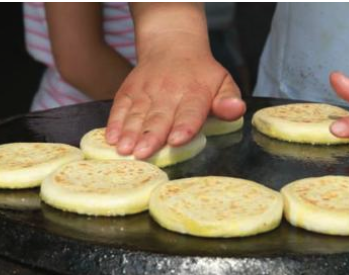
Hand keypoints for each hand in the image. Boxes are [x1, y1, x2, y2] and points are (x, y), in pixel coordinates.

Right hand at [105, 37, 244, 158]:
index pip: (190, 111)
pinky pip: (120, 107)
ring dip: (130, 133)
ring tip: (125, 150)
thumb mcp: (223, 82)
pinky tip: (111, 138)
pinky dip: (114, 122)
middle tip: (143, 153)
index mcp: (195, 92)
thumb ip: (229, 99)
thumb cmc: (201, 74)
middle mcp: (169, 92)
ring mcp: (146, 91)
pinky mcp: (129, 91)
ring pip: (138, 114)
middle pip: (160, 117)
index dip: (184, 126)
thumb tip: (237, 109)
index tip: (177, 140)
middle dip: (151, 136)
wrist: (172, 46)